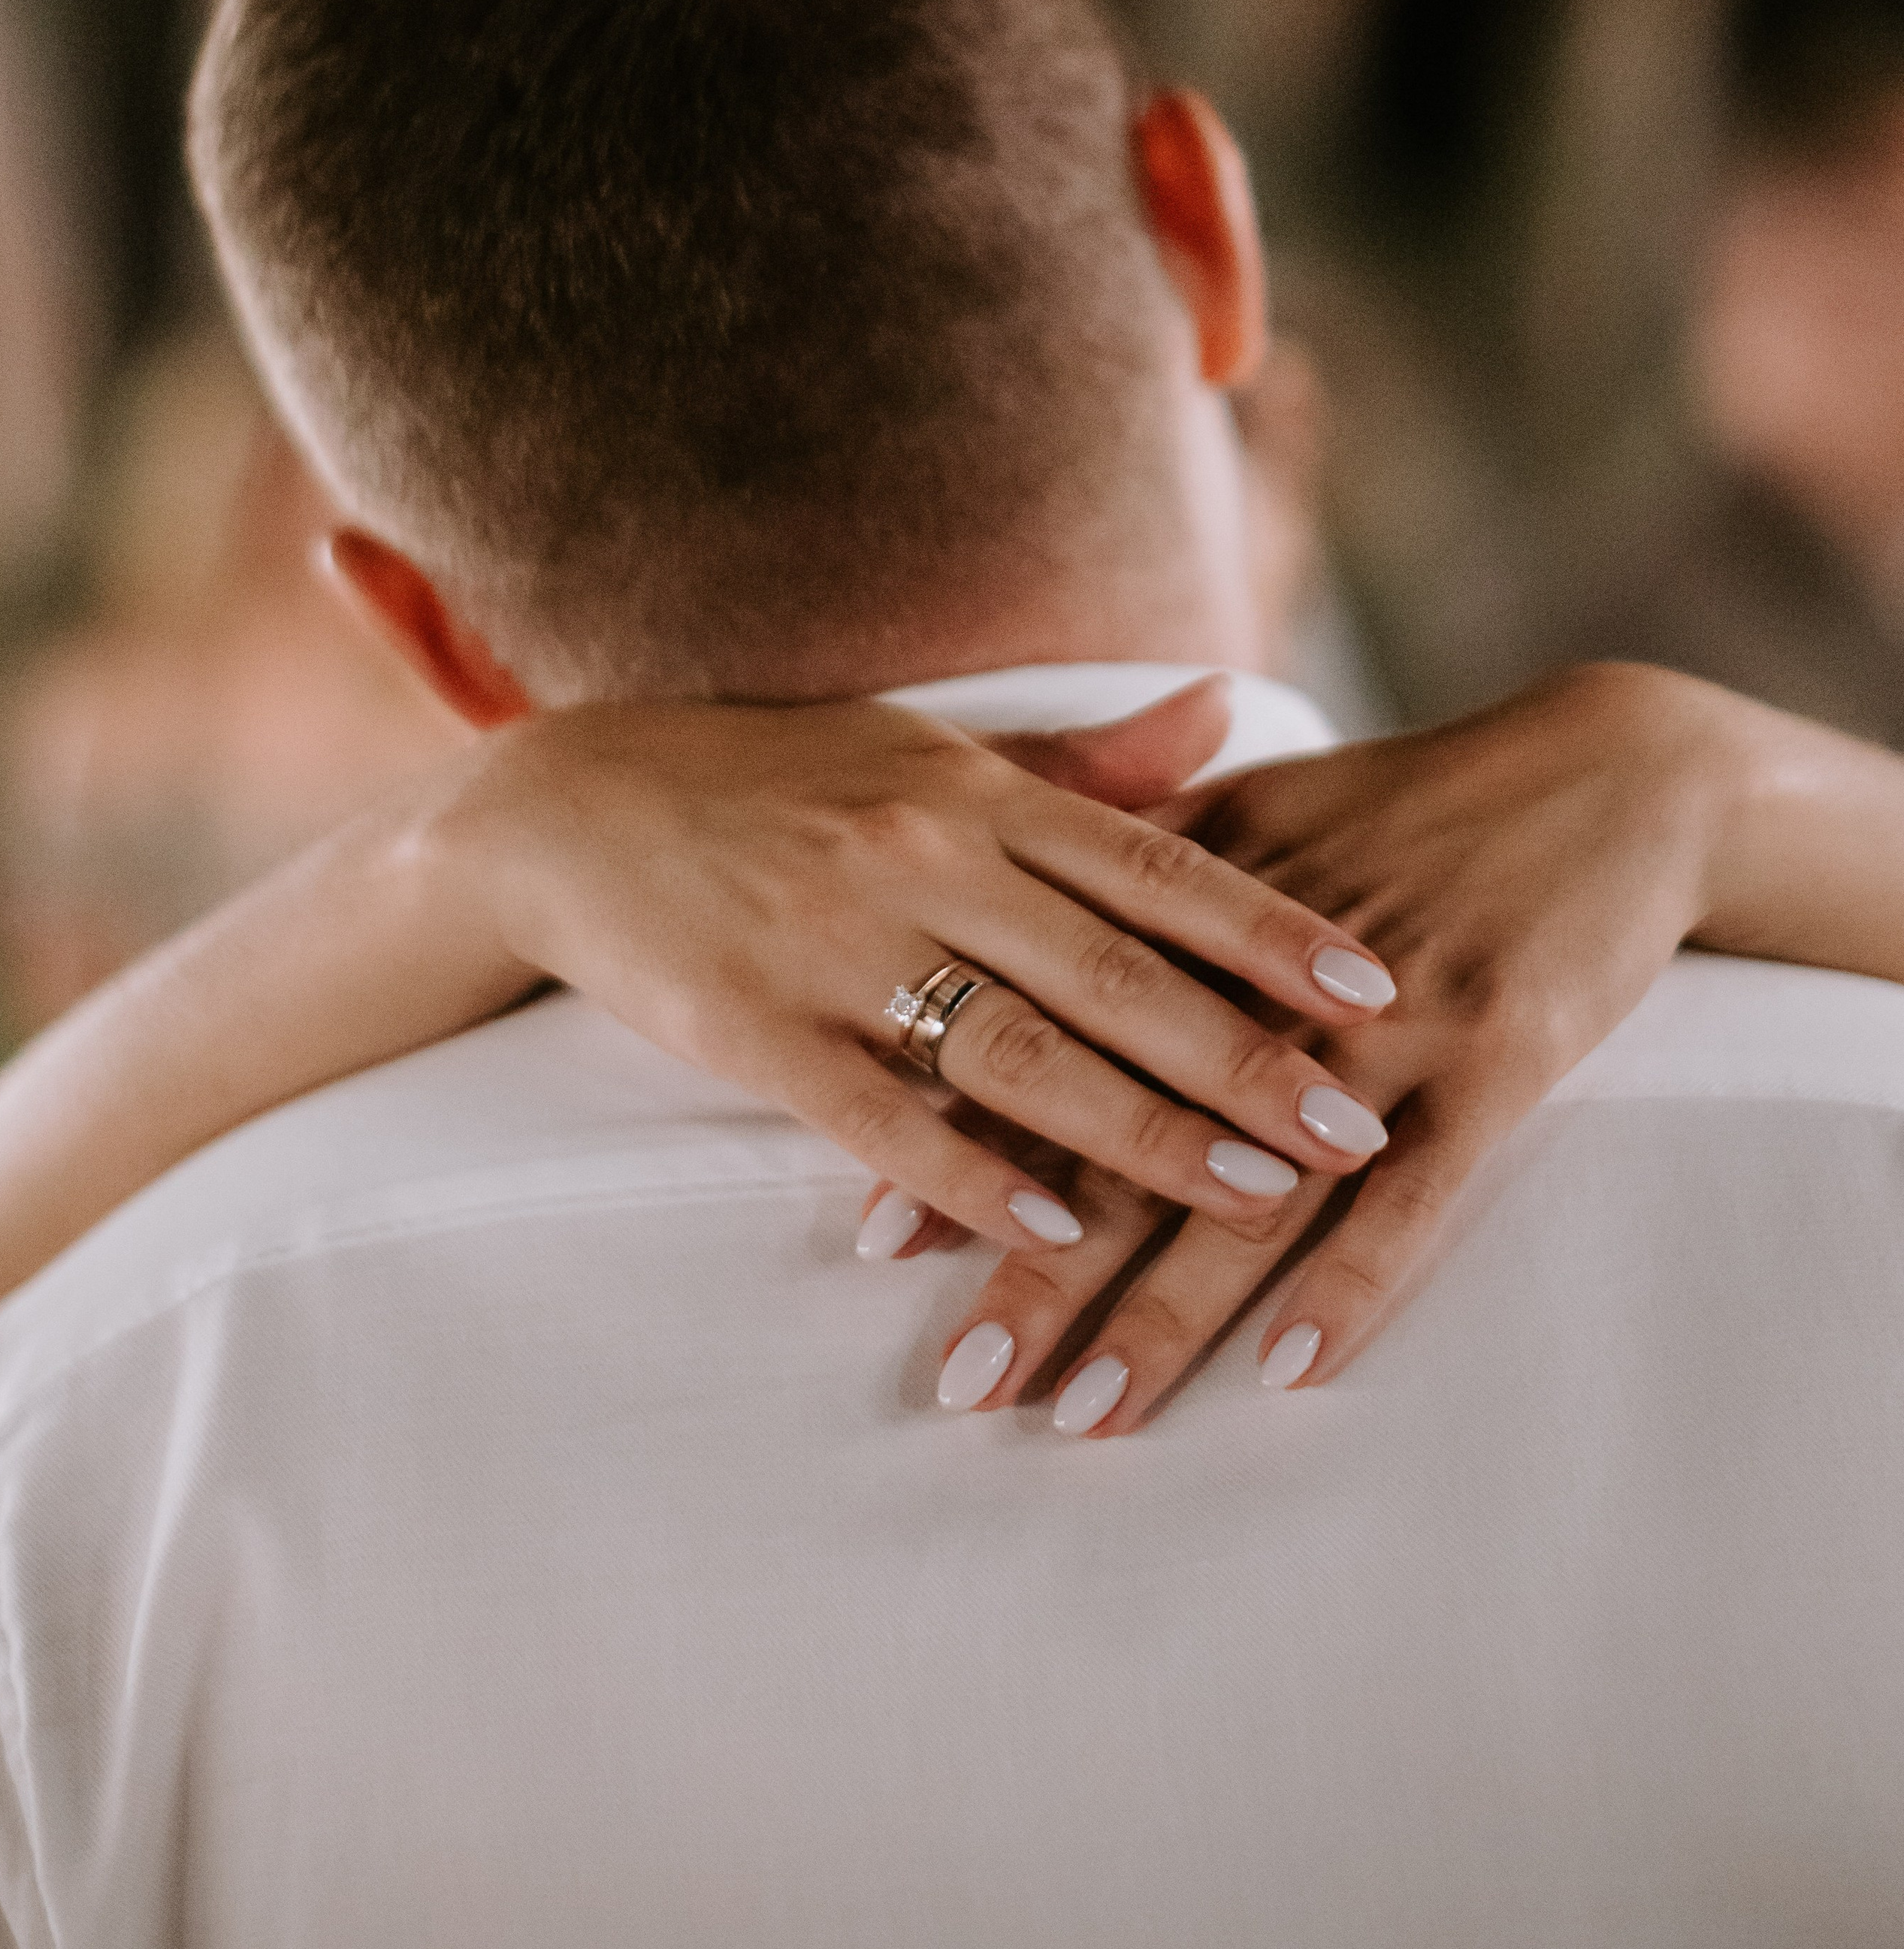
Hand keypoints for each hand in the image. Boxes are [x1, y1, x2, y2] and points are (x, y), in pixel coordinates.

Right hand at [428, 683, 1395, 1267]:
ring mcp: (838, 949)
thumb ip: (1085, 762)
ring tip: (1255, 1194)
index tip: (1376, 987)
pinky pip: (882, 1118)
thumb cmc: (776, 778)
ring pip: (1018, 1052)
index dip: (1271, 930)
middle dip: (1248, 1058)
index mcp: (977, 793)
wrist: (572, 810)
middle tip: (1359, 1128)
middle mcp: (924, 862)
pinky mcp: (758, 1033)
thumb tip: (1230, 712)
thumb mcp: (932, 749)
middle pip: (1114, 973)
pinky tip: (1054, 1236)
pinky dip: (971, 1180)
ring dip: (1146, 1133)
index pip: (1156, 864)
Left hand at [912, 664, 1754, 1431]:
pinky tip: (1289, 1370)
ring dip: (1170, 1307)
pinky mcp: (1497, 1056)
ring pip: (1254, 1183)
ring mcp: (1387, 1019)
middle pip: (1132, 1134)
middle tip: (963, 1380)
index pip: (1056, 1038)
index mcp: (1199, 902)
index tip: (878, 1246)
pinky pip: (1418, 1190)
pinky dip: (1354, 1278)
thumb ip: (1135, 863)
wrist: (1616, 773)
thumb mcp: (1263, 806)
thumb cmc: (1421, 803)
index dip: (967, 1140)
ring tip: (1088, 1412)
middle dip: (1043, 1265)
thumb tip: (1004, 924)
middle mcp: (1273, 970)